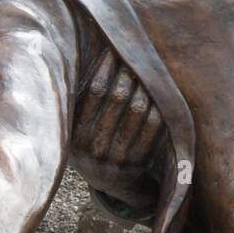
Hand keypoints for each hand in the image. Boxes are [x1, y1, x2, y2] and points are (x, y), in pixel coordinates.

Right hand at [72, 50, 165, 172]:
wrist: (107, 184)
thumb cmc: (91, 143)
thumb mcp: (75, 129)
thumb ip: (78, 102)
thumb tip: (88, 55)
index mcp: (73, 134)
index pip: (94, 92)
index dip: (106, 67)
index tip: (114, 49)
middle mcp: (92, 148)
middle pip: (117, 99)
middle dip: (129, 73)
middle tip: (136, 55)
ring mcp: (115, 158)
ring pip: (137, 112)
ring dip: (146, 87)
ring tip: (149, 70)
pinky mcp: (136, 165)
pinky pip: (152, 129)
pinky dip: (158, 108)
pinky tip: (160, 94)